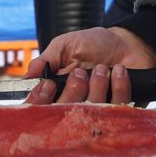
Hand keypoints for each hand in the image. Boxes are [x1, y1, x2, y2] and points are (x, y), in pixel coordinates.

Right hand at [21, 27, 155, 104]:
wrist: (128, 42)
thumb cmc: (95, 43)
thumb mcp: (66, 45)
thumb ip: (47, 59)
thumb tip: (28, 75)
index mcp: (59, 92)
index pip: (42, 110)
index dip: (41, 102)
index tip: (48, 85)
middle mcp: (77, 105)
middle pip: (66, 114)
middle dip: (74, 90)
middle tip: (81, 72)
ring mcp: (99, 110)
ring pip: (92, 111)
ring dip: (98, 85)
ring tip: (104, 67)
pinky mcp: (122, 110)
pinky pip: (118, 108)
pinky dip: (119, 85)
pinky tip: (120, 70)